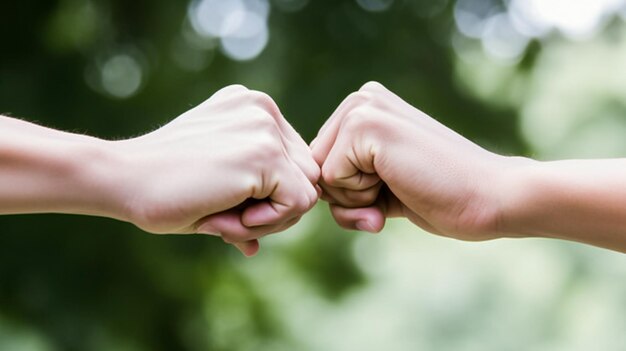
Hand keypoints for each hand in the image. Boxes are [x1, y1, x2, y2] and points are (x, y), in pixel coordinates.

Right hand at [114, 85, 319, 254]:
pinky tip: (228, 220)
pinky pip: (299, 202)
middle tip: (232, 222)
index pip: (295, 161)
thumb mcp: (214, 186)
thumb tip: (255, 246)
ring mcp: (265, 128)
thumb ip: (244, 205)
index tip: (232, 209)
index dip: (272, 196)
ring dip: (273, 219)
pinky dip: (269, 223)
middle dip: (277, 210)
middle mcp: (263, 109)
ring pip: (308, 190)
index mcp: (253, 108)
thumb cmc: (161, 186)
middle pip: (307, 175)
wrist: (121, 177)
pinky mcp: (263, 153)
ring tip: (228, 222)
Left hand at [311, 82, 509, 240]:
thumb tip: (309, 188)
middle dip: (348, 197)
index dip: (348, 193)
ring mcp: (362, 109)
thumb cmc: (440, 195)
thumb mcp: (382, 183)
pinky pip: (331, 179)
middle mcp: (361, 99)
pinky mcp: (365, 126)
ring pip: (321, 176)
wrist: (488, 197)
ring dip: (355, 199)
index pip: (321, 162)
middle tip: (396, 189)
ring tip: (399, 185)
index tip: (390, 190)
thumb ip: (346, 178)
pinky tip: (398, 184)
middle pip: (317, 168)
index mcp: (366, 107)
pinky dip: (360, 198)